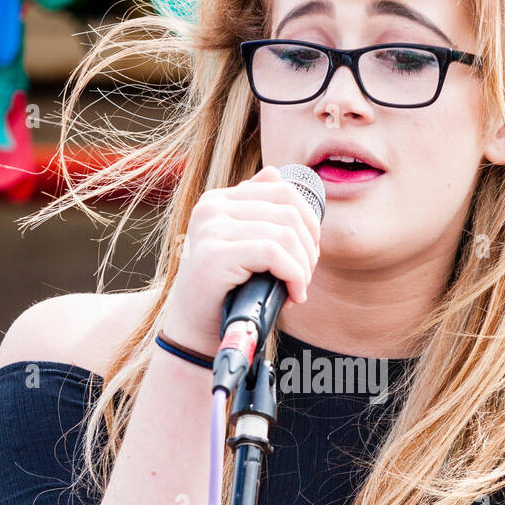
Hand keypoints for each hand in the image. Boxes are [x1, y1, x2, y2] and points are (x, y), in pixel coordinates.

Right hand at [161, 167, 321, 355]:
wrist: (195, 331)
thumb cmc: (225, 291)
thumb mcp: (241, 244)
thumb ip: (255, 210)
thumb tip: (275, 173)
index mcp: (218, 201)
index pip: (283, 190)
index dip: (309, 222)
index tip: (309, 253)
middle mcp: (211, 208)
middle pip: (289, 212)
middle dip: (309, 248)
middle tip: (304, 277)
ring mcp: (211, 229)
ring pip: (286, 234)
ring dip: (303, 267)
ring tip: (297, 288)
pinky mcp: (216, 255)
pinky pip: (274, 254)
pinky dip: (294, 275)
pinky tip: (294, 294)